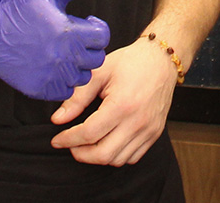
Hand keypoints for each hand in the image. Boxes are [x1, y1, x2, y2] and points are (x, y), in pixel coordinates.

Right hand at [0, 0, 111, 100]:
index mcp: (69, 32)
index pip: (103, 38)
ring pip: (82, 77)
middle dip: (90, 48)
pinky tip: (55, 67)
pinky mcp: (40, 89)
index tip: (86, 24)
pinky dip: (64, 81)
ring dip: (78, 66)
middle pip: (96, 59)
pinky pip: (65, 91)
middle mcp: (63, 57)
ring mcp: (52, 75)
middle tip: (76, 40)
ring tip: (65, 53)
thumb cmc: (21, 10)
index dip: (97, 29)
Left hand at [50, 36, 175, 165]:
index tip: (57, 139)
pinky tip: (108, 141)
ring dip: (98, 156)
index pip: (89, 134)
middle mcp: (138, 121)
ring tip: (87, 143)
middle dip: (80, 154)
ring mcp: (149, 129)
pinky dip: (116, 155)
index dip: (68, 140)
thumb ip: (77, 97)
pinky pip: (132, 157)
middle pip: (102, 154)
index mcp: (122, 104)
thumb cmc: (131, 62)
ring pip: (117, 160)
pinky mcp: (155, 133)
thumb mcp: (100, 72)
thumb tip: (58, 119)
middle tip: (70, 144)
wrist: (162, 60)